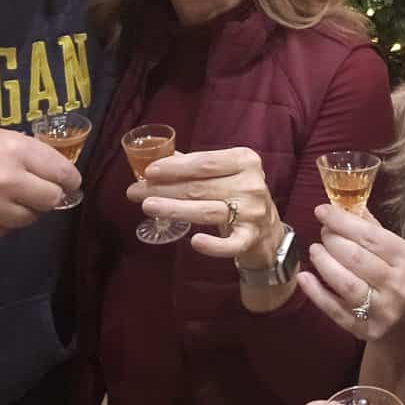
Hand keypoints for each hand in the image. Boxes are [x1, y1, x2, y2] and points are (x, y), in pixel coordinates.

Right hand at [0, 126, 80, 244]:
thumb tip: (57, 171)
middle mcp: (9, 182)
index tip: (69, 181)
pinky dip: (3, 221)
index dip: (69, 178)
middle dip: (49, 195)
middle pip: (52, 199)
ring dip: (25, 210)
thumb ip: (27, 153)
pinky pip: (6, 230)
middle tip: (40, 190)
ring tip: (6, 197)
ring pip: (31, 218)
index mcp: (14, 151)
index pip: (63, 172)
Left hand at [132, 147, 283, 265]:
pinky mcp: (251, 238)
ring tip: (147, 207)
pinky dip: (213, 246)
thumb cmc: (238, 196)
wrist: (268, 230)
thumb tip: (156, 159)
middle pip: (200, 186)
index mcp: (245, 160)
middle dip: (164, 189)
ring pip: (207, 211)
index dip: (175, 167)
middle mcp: (251, 184)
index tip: (149, 172)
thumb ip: (195, 166)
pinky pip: (230, 244)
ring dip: (174, 209)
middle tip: (135, 192)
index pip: (204, 162)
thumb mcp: (224, 174)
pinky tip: (194, 242)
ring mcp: (253, 212)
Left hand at [298, 204, 404, 345]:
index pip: (371, 236)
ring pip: (345, 283)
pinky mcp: (365, 330)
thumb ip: (375, 232)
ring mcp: (382, 311)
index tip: (322, 211)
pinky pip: (334, 309)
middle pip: (355, 258)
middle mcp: (398, 286)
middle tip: (323, 232)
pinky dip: (316, 292)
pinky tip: (304, 277)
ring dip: (323, 262)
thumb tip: (346, 206)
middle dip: (332, 240)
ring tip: (315, 250)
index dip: (343, 221)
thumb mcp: (402, 256)